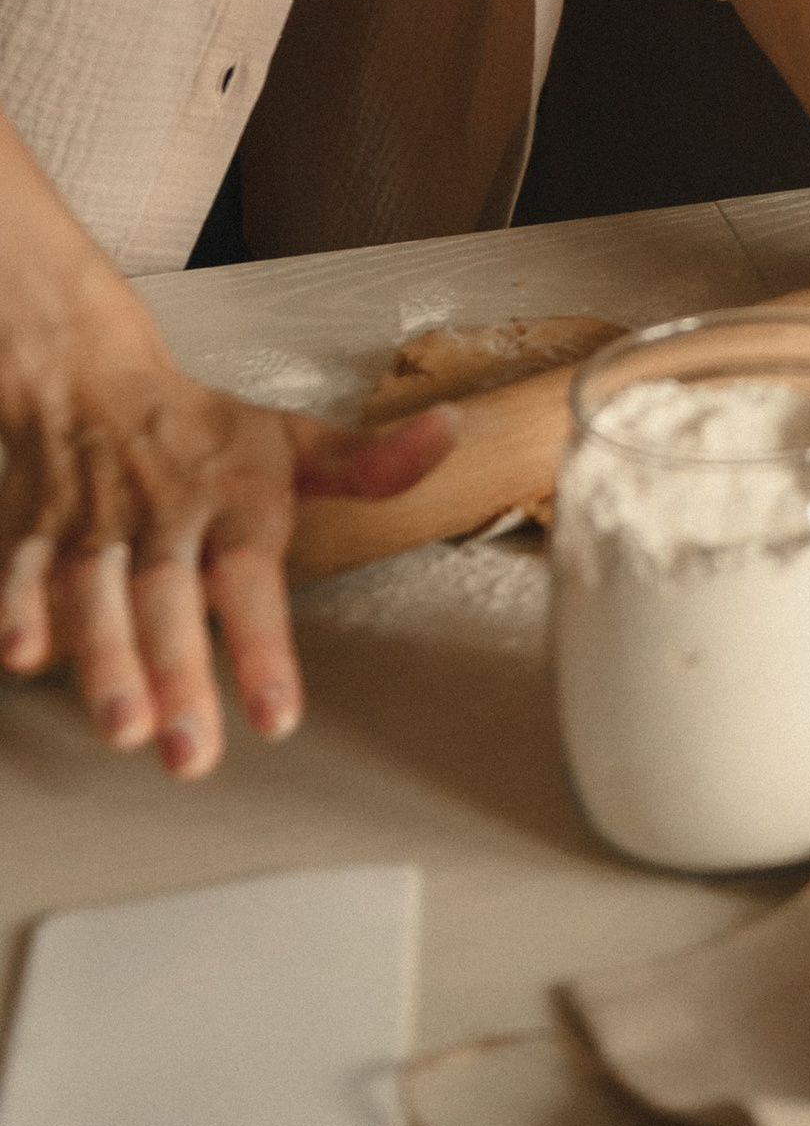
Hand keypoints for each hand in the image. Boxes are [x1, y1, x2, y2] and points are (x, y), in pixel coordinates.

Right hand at [0, 278, 456, 775]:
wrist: (86, 373)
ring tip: (123, 727)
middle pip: (170, 598)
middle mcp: (164, 515)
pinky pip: (18, 569)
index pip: (253, 577)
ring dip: (104, 660)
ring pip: (96, 593)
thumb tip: (450, 435)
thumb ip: (368, 461)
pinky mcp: (32, 532)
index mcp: (234, 500)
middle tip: (189, 752)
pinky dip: (15, 608)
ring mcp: (94, 525)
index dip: (264, 647)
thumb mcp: (290, 440)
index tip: (277, 718)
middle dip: (178, 675)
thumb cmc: (198, 428)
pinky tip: (22, 658)